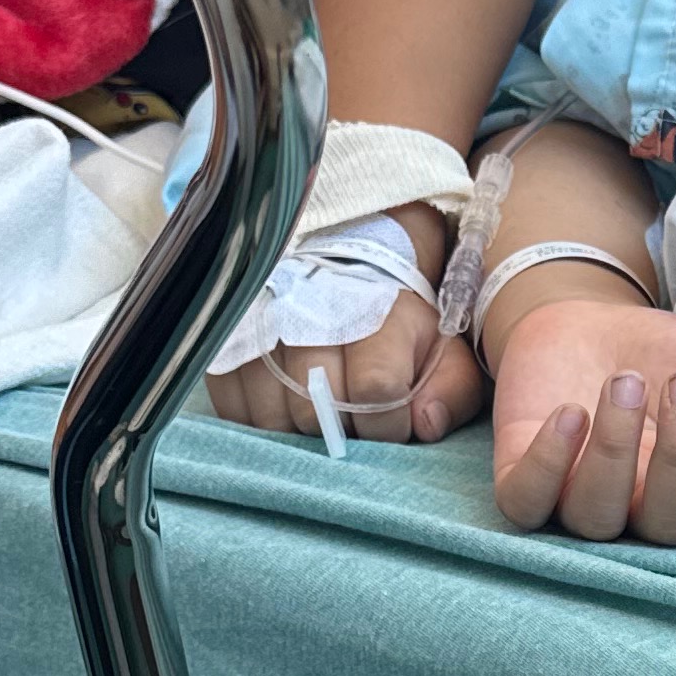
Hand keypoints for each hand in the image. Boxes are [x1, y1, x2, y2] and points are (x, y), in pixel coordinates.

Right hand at [204, 203, 484, 443]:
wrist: (347, 242)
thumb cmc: (397, 307)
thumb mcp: (442, 339)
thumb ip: (452, 385)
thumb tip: (425, 425)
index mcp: (374, 314)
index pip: (375, 394)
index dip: (387, 425)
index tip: (392, 422)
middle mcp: (309, 317)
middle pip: (319, 414)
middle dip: (343, 432)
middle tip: (354, 418)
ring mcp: (260, 325)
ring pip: (273, 419)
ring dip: (299, 430)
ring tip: (321, 408)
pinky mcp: (224, 338)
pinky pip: (233, 409)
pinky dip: (259, 421)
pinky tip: (284, 403)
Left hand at [490, 297, 675, 544]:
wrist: (588, 324)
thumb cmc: (665, 358)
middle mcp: (646, 511)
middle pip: (669, 527)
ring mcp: (584, 502)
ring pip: (597, 517)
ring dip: (614, 450)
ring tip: (625, 383)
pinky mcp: (526, 482)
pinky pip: (528, 503)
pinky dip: (547, 463)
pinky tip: (569, 414)